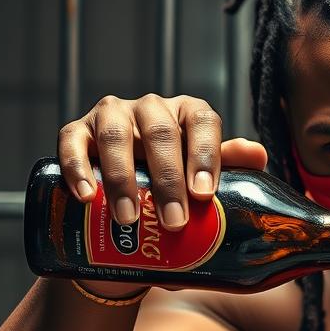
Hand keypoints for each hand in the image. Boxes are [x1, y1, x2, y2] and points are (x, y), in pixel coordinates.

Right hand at [57, 93, 267, 292]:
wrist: (130, 212)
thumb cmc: (176, 193)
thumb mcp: (203, 183)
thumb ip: (231, 170)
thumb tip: (258, 155)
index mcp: (187, 115)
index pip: (202, 121)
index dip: (205, 154)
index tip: (204, 194)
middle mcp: (150, 109)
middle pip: (159, 131)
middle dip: (167, 179)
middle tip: (174, 222)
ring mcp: (110, 116)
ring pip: (115, 136)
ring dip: (122, 179)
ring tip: (129, 220)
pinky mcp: (77, 132)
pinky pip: (71, 143)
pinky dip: (78, 169)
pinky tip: (87, 197)